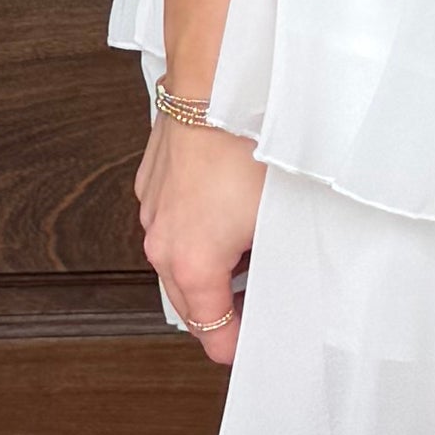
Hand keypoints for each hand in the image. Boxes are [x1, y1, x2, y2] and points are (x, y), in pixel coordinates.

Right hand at [138, 108, 262, 368]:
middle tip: (259, 304)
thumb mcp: (276, 222)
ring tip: (249, 249)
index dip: (238, 346)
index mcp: (191, 266)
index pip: (211, 334)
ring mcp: (151, 210)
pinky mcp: (152, 182)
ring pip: (176, 260)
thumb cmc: (247, 150)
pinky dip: (195, 228)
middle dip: (221, 310)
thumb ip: (274, 268)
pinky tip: (226, 209)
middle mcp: (160, 243)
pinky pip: (171, 221)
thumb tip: (283, 288)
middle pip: (188, 303)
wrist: (216, 88)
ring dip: (208, 266)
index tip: (258, 345)